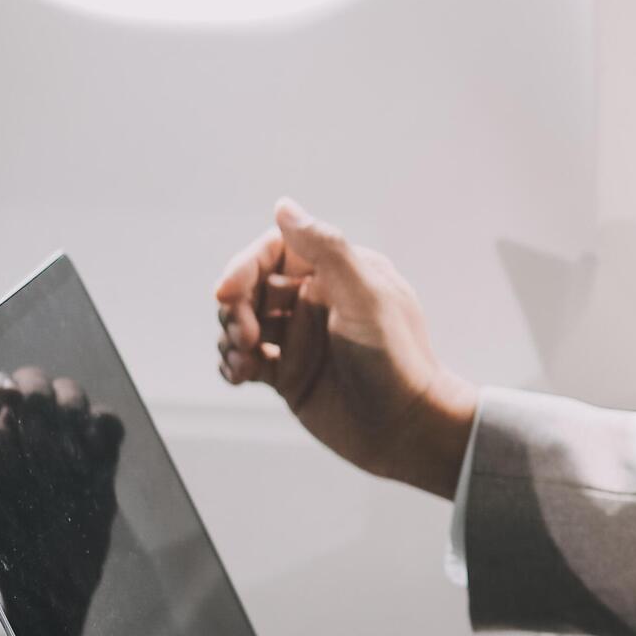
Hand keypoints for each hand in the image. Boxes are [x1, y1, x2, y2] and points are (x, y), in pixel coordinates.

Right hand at [212, 200, 475, 499]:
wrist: (407, 430)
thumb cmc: (396, 359)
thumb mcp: (365, 296)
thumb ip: (327, 248)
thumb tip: (284, 206)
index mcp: (337, 273)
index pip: (275, 251)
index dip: (245, 266)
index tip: (227, 292)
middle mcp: (316, 301)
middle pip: (252, 287)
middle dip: (236, 307)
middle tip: (245, 336)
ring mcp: (300, 338)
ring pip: (244, 323)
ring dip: (231, 337)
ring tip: (243, 360)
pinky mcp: (289, 374)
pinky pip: (247, 360)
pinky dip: (234, 364)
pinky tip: (239, 375)